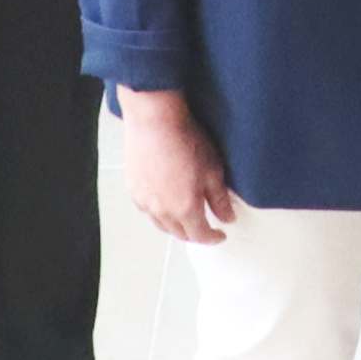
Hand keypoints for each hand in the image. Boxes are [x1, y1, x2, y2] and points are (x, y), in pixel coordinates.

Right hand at [114, 86, 236, 243]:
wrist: (154, 121)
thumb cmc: (186, 141)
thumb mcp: (213, 170)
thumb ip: (220, 199)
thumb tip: (227, 218)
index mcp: (185, 209)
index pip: (200, 235)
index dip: (212, 238)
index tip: (220, 234)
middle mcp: (162, 211)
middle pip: (179, 234)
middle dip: (194, 234)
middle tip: (205, 228)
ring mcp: (144, 202)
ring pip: (161, 225)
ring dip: (175, 226)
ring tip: (186, 218)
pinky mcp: (133, 190)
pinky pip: (147, 211)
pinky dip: (159, 214)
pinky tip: (165, 203)